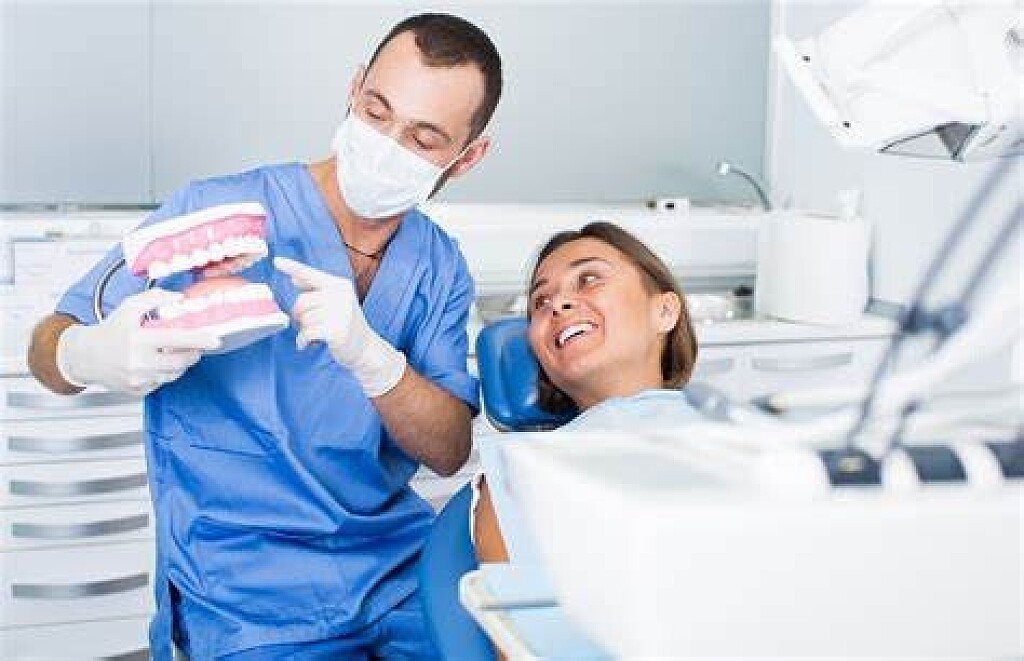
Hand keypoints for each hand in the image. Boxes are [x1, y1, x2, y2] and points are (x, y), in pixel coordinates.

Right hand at [56, 288, 221, 394]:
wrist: (86, 356)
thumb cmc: (109, 331)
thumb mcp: (129, 307)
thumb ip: (154, 298)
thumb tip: (178, 297)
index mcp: (138, 339)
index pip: (177, 339)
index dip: (199, 340)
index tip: (215, 339)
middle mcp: (138, 361)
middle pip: (181, 361)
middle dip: (193, 353)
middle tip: (196, 345)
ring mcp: (138, 379)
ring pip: (174, 374)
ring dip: (180, 363)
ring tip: (172, 352)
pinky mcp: (137, 390)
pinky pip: (161, 383)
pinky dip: (164, 373)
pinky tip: (156, 363)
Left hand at [275, 256, 405, 396]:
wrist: (366, 348)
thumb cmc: (346, 324)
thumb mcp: (336, 302)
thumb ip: (316, 290)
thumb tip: (294, 279)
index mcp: (340, 285)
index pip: (310, 274)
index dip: (292, 267)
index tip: (276, 261)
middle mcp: (341, 296)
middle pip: (301, 301)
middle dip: (299, 316)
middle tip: (308, 325)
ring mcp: (339, 313)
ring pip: (303, 319)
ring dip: (303, 330)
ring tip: (315, 334)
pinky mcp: (336, 331)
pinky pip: (306, 333)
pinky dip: (302, 341)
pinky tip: (306, 345)